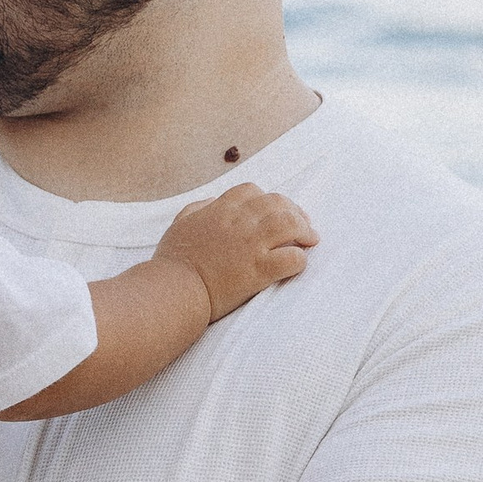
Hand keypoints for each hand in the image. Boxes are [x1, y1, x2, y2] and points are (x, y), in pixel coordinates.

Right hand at [154, 183, 314, 320]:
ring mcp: (251, 245)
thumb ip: (197, 209)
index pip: (251, 191)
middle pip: (277, 203)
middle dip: (294, 211)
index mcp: (220, 210)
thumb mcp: (179, 225)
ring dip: (305, 230)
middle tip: (303, 226)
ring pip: (290, 224)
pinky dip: (300, 260)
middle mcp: (239, 222)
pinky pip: (292, 259)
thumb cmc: (172, 262)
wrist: (173, 290)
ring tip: (310, 240)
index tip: (274, 210)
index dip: (267, 199)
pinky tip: (299, 263)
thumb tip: (211, 202)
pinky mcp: (259, 270)